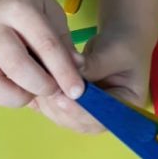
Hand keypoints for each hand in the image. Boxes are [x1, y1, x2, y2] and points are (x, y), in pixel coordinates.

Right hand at [0, 0, 83, 108]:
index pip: (45, 44)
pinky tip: (24, 91)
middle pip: (17, 65)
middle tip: (59, 90)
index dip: (64, 71)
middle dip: (43, 86)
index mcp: (20, 8)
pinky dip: (8, 99)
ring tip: (39, 90)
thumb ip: (63, 42)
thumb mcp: (52, 13)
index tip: (78, 90)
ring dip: (23, 96)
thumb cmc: (29, 5)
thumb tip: (77, 71)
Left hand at [32, 30, 152, 133]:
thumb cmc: (124, 43)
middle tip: (43, 90)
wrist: (120, 36)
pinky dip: (44, 98)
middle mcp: (107, 115)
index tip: (60, 98)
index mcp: (126, 106)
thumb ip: (95, 65)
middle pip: (80, 122)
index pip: (101, 118)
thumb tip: (71, 72)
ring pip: (65, 116)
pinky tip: (31, 86)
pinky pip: (58, 106)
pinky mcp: (76, 102)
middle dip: (60, 108)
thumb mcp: (114, 51)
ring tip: (36, 84)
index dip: (79, 111)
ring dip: (49, 103)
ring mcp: (90, 111)